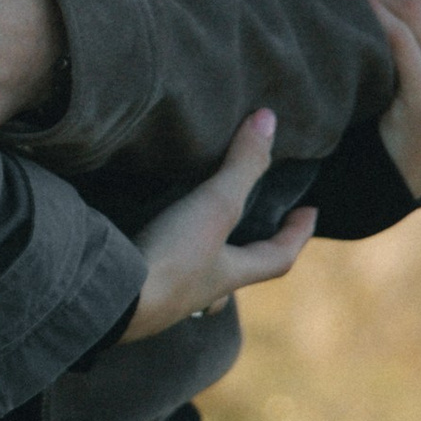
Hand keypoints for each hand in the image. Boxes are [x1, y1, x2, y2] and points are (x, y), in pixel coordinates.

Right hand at [124, 109, 316, 341]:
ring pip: (195, 285)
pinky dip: (157, 264)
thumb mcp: (215, 207)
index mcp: (230, 275)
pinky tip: (143, 248)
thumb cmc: (173, 259)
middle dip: (246, 255)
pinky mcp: (132, 294)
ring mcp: (166, 298)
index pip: (278, 257)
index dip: (297, 233)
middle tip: (250, 232)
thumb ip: (242, 166)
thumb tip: (268, 119)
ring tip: (195, 243)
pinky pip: (154, 279)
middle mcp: (202, 292)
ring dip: (201, 266)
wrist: (111, 302)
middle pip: (236, 277)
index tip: (310, 211)